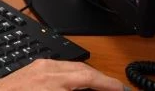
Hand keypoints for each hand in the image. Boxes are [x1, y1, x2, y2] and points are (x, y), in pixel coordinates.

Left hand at [0, 59, 124, 90]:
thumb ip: (75, 90)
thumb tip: (88, 89)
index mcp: (53, 81)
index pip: (88, 77)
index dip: (108, 84)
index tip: (122, 89)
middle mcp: (46, 70)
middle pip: (82, 69)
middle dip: (101, 80)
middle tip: (115, 89)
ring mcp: (38, 67)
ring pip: (71, 67)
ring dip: (87, 76)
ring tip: (99, 88)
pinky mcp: (32, 69)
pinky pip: (59, 68)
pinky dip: (73, 75)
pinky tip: (76, 85)